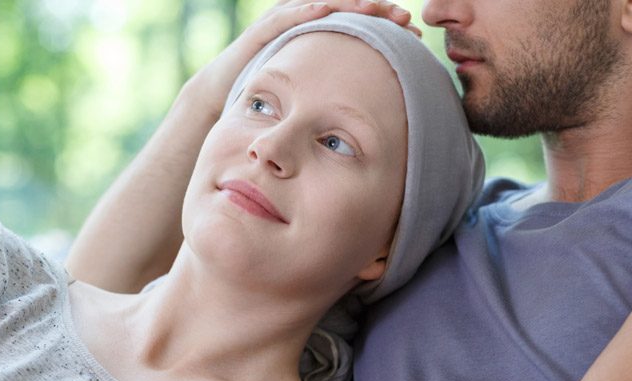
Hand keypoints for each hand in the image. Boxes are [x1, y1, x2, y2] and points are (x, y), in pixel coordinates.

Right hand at [189, 0, 418, 119]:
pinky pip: (286, 17)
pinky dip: (306, 11)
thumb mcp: (311, 97)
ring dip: (348, 5)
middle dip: (374, 10)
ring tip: (373, 6)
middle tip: (403, 18)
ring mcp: (282, 24)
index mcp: (319, 39)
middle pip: (345, 9)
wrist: (220, 95)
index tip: (411, 32)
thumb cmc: (269, 98)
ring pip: (320, 6)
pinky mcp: (261, 32)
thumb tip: (374, 118)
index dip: (383, 24)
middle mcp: (303, 25)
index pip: (357, 23)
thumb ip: (338, 101)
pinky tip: (326, 8)